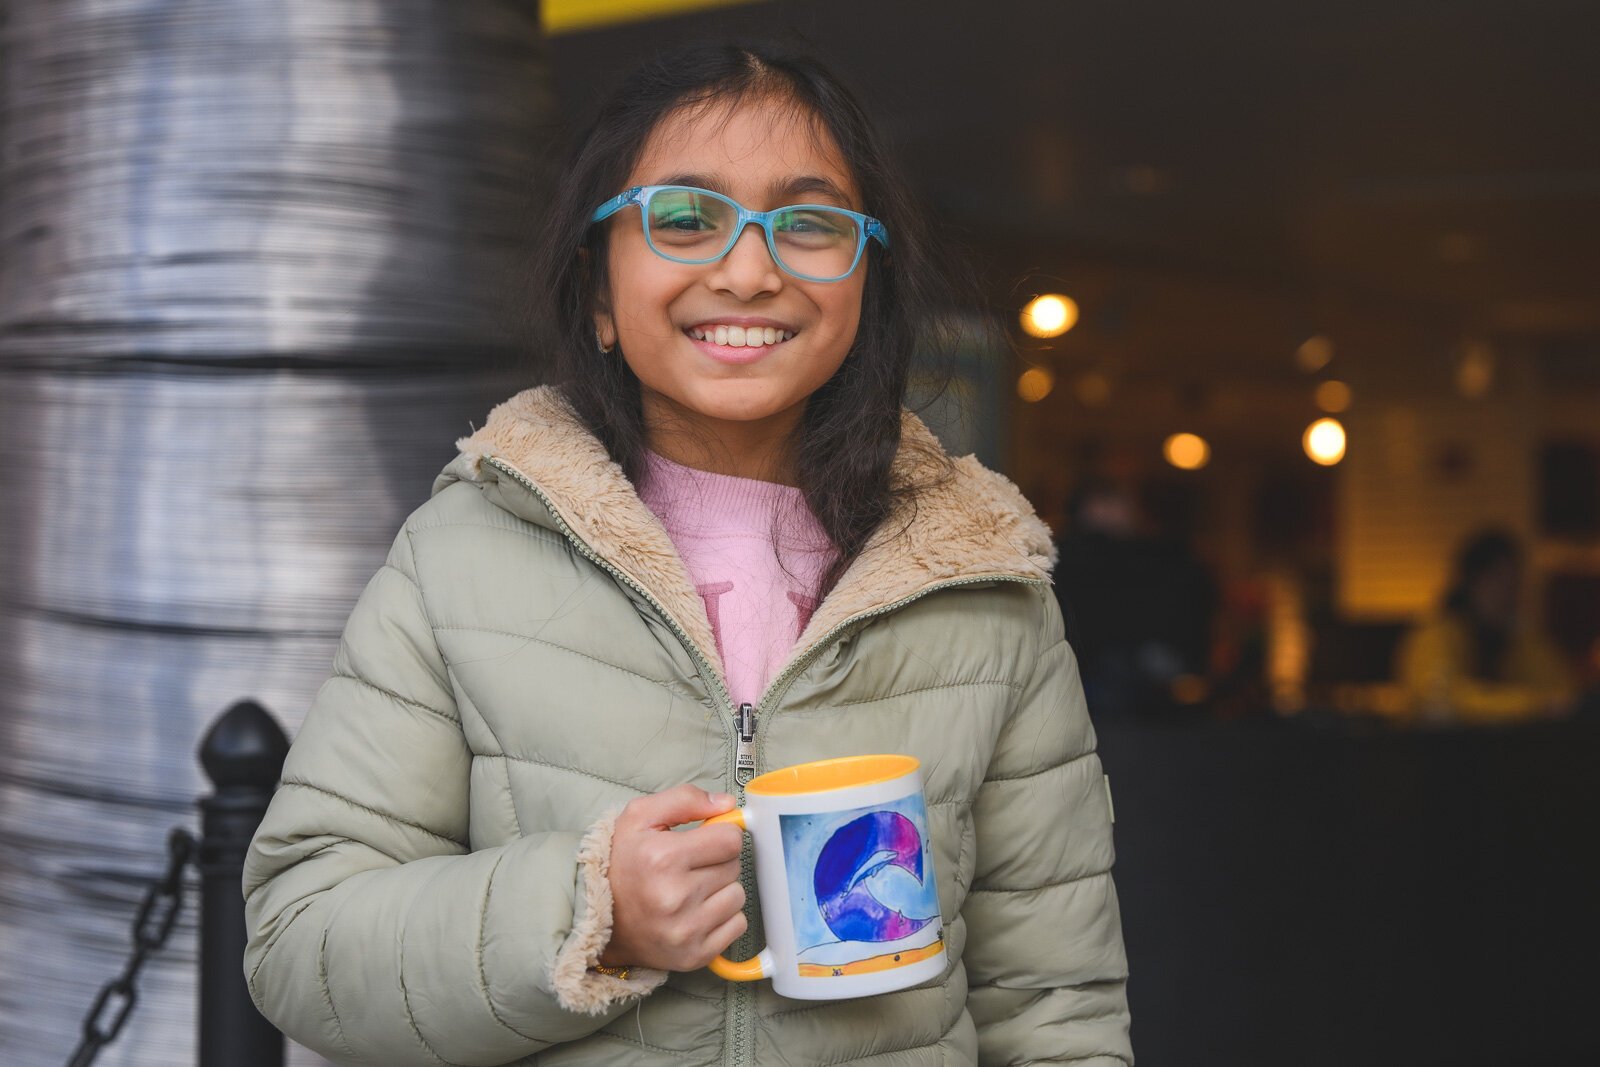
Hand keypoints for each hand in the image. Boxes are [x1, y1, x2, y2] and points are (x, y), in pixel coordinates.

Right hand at [600, 784, 746, 971]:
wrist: (596, 918)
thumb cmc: (620, 863)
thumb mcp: (639, 817)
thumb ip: (685, 799)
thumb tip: (728, 804)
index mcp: (663, 858)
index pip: (730, 840)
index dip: (719, 835)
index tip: (703, 841)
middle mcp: (675, 897)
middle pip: (734, 867)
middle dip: (717, 862)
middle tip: (689, 866)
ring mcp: (685, 931)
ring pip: (737, 896)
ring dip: (721, 890)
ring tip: (691, 890)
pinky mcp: (694, 956)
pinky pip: (737, 926)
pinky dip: (723, 918)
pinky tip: (696, 912)